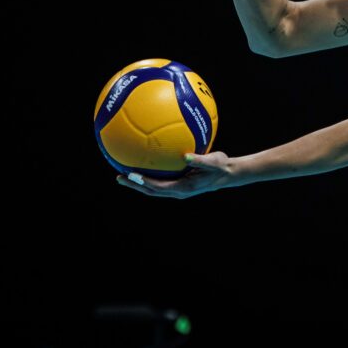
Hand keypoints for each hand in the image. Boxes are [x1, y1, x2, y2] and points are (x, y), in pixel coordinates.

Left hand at [115, 151, 237, 198]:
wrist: (228, 174)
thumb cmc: (221, 166)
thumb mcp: (214, 161)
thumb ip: (199, 159)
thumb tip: (186, 156)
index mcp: (183, 188)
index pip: (158, 187)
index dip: (144, 182)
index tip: (131, 176)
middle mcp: (178, 191)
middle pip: (151, 191)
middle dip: (135, 185)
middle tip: (119, 178)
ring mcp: (178, 189)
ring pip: (154, 189)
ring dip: (138, 183)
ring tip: (124, 175)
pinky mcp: (179, 184)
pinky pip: (160, 182)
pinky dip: (149, 177)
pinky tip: (144, 165)